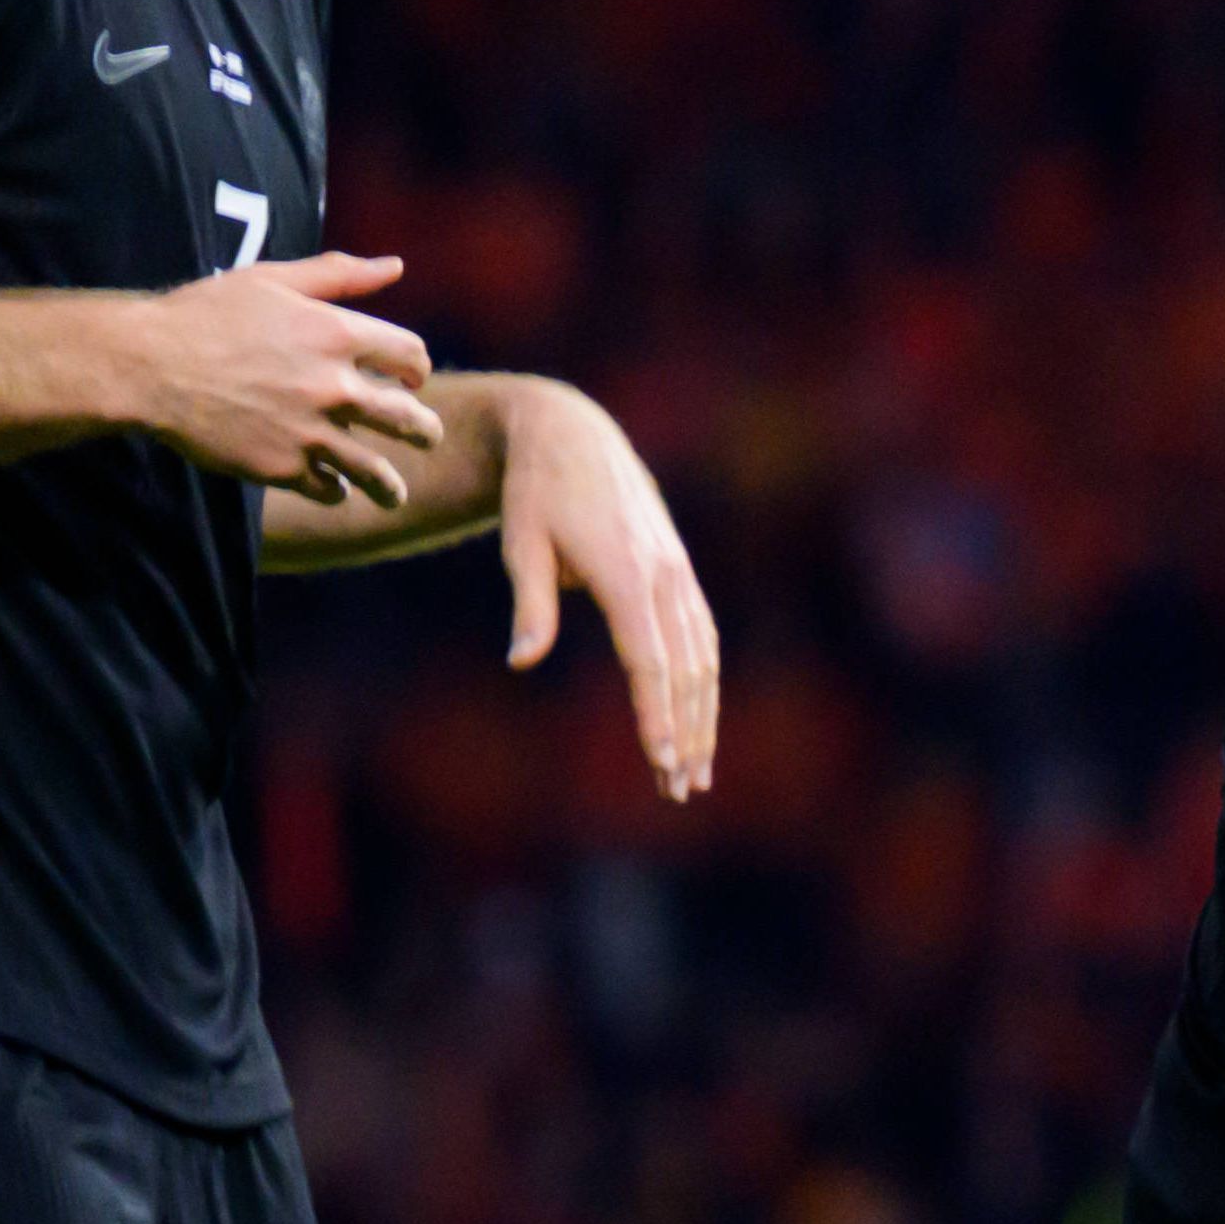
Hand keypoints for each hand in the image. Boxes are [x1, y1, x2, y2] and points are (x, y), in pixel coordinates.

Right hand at [126, 251, 443, 506]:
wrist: (151, 365)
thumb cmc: (207, 314)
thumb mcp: (273, 279)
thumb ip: (339, 275)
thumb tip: (396, 265)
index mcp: (337, 334)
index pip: (410, 355)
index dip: (417, 368)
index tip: (413, 379)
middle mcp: (334, 386)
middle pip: (408, 419)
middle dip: (424, 431)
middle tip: (427, 437)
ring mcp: (311, 432)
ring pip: (376, 470)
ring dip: (391, 484)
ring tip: (395, 494)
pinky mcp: (283, 468)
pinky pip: (329, 489)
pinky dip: (336, 491)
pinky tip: (335, 489)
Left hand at [487, 378, 721, 802]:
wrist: (572, 433)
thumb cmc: (535, 492)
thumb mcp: (521, 542)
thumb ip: (531, 604)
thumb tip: (521, 661)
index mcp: (628, 571)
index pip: (651, 660)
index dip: (656, 714)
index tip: (661, 761)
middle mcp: (663, 574)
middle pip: (686, 670)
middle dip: (686, 734)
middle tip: (680, 790)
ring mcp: (677, 572)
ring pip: (702, 659)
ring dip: (702, 718)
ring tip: (695, 771)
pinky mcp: (678, 571)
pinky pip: (701, 637)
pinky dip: (703, 683)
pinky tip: (699, 718)